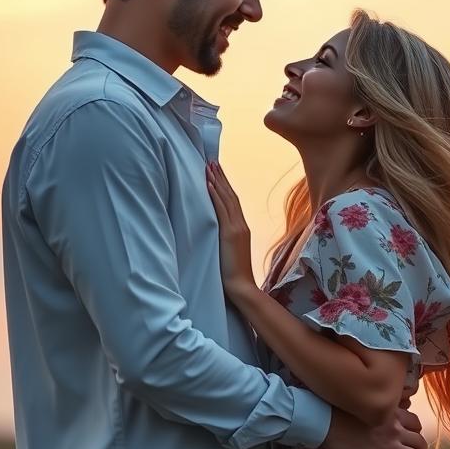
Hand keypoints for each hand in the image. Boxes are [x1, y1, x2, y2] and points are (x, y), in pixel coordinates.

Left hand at [206, 161, 256, 299]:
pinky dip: (215, 194)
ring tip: (209, 166)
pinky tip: (208, 183)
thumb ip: (225, 240)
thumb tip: (215, 234)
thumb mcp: (229, 252)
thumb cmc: (233, 275)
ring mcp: (236, 228)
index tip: (217, 172)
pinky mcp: (230, 233)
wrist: (241, 287)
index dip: (225, 186)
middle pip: (230, 195)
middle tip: (212, 161)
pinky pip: (221, 209)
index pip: (233, 202)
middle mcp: (241, 225)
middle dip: (221, 178)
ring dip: (216, 181)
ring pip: (226, 198)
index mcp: (241, 229)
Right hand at [322, 404, 429, 448]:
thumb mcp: (366, 407)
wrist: (328, 425)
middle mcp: (396, 429)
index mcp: (392, 414)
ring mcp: (391, 446)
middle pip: (419, 441)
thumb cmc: (340, 414)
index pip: (415, 422)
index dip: (418, 431)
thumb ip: (378, 410)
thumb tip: (379, 414)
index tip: (415, 437)